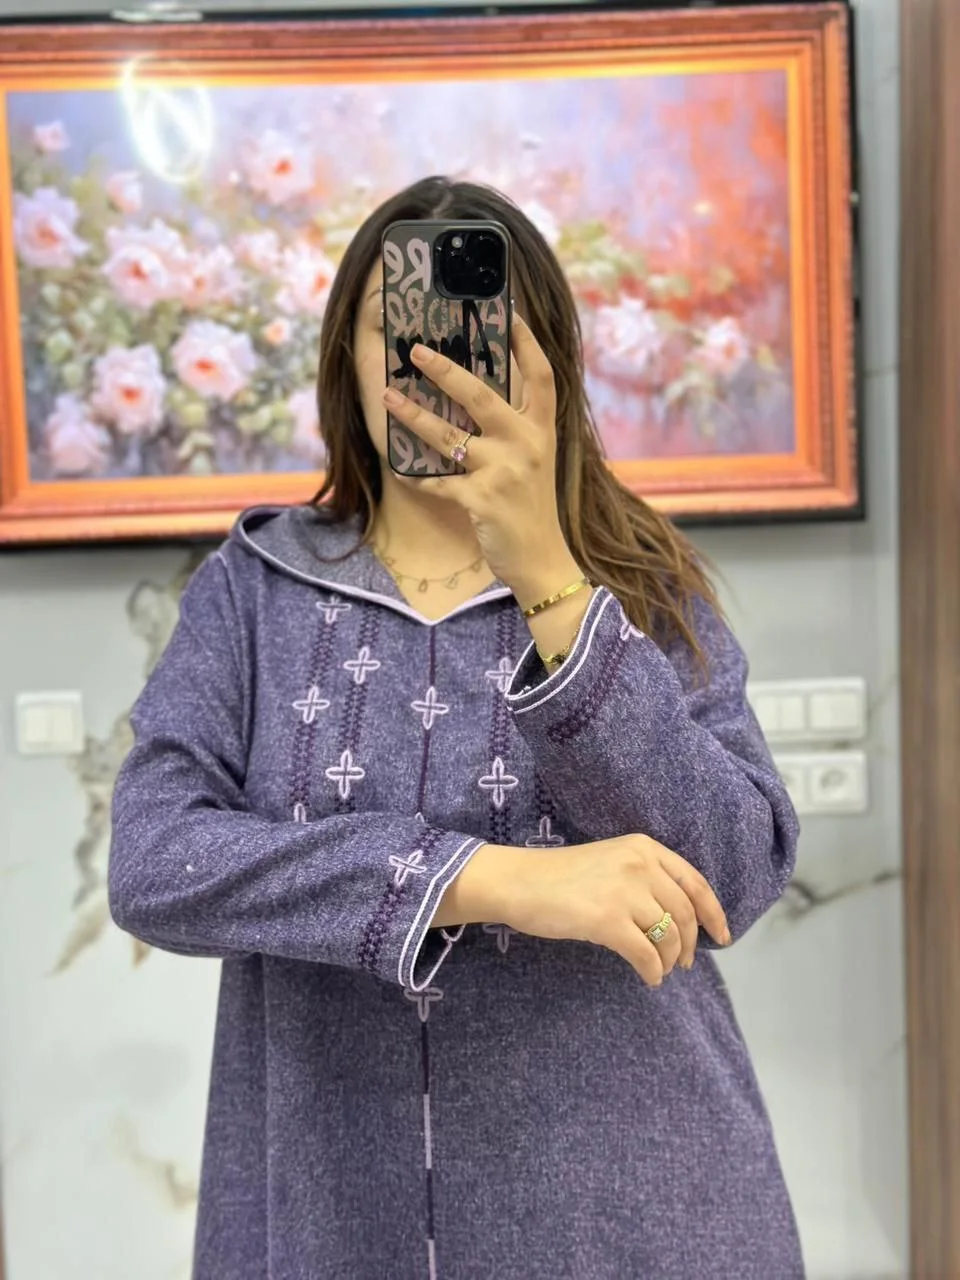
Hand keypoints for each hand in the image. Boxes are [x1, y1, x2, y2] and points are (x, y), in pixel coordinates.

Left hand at [380, 315, 575, 601]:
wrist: (544, 561)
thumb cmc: (533, 509)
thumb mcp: (536, 461)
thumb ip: (517, 429)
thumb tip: (478, 397)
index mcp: (543, 430)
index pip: (541, 375)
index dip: (526, 343)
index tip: (509, 312)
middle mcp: (527, 443)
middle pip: (482, 395)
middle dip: (444, 370)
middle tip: (415, 350)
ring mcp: (504, 471)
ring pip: (448, 435)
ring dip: (413, 415)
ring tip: (386, 396)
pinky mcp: (482, 499)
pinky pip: (440, 482)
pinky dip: (419, 478)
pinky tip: (401, 470)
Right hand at [442, 835, 729, 985]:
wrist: (520, 882)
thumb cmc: (560, 876)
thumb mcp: (610, 861)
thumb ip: (644, 878)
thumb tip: (676, 919)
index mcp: (643, 847)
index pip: (695, 882)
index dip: (714, 913)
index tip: (722, 936)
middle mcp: (640, 864)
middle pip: (685, 913)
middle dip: (689, 944)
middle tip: (683, 964)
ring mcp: (625, 892)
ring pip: (668, 936)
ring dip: (669, 960)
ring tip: (661, 970)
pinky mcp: (608, 920)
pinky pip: (645, 954)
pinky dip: (652, 971)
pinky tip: (648, 978)